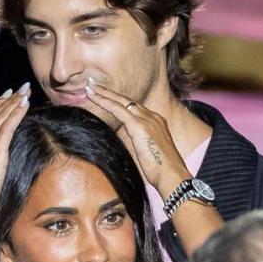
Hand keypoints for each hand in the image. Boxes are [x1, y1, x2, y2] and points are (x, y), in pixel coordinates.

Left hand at [84, 77, 189, 197]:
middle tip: (93, 84)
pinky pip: (118, 110)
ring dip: (104, 94)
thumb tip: (118, 140)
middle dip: (110, 92)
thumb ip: (133, 144)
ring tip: (90, 87)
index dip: (119, 102)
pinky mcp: (140, 126)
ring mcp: (148, 120)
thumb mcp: (145, 153)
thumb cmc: (160, 172)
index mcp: (156, 123)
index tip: (106, 96)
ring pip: (121, 102)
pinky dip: (105, 102)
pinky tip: (93, 97)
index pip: (134, 108)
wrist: (172, 177)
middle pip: (127, 101)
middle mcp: (153, 117)